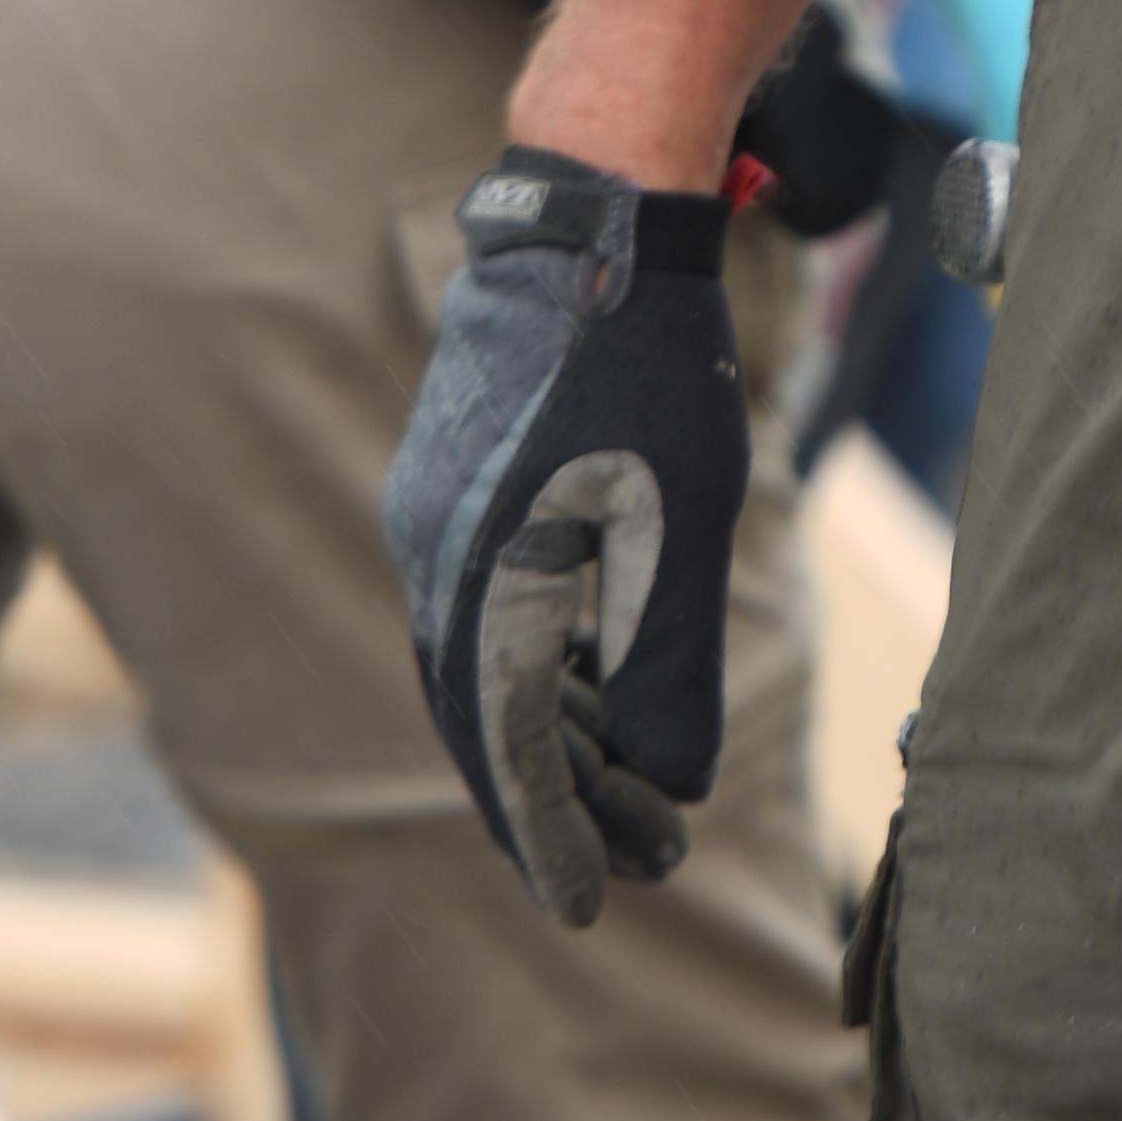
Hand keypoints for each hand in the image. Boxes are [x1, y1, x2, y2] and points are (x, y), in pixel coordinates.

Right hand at [383, 148, 751, 929]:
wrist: (594, 218)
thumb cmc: (649, 364)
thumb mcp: (686, 523)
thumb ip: (673, 662)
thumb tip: (673, 783)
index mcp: (481, 582)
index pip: (509, 751)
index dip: (556, 835)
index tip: (600, 902)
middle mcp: (435, 559)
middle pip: (494, 719)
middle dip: (571, 798)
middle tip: (650, 855)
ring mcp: (439, 515)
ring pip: (493, 665)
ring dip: (565, 733)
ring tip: (643, 787)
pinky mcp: (461, 480)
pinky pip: (493, 606)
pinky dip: (547, 663)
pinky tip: (605, 685)